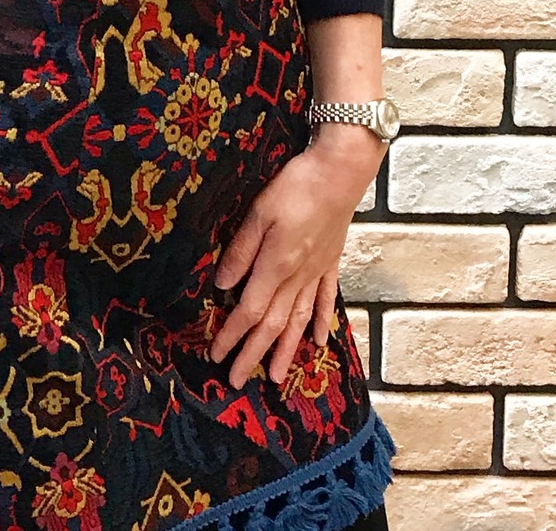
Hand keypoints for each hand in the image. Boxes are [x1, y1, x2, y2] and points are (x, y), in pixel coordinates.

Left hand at [205, 128, 380, 392]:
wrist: (340, 173)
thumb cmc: (295, 187)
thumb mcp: (258, 213)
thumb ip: (241, 251)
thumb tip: (221, 287)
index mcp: (276, 266)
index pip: (249, 311)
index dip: (231, 336)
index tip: (216, 357)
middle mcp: (297, 277)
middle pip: (273, 325)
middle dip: (253, 354)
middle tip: (237, 381)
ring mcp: (317, 272)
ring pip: (298, 321)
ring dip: (285, 350)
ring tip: (275, 377)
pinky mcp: (331, 262)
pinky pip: (326, 300)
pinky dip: (320, 322)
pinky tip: (318, 341)